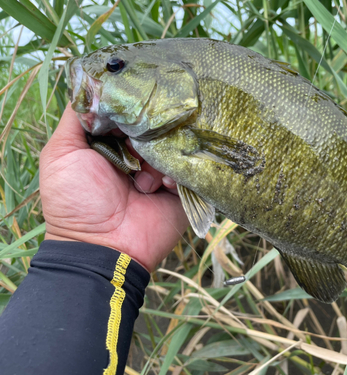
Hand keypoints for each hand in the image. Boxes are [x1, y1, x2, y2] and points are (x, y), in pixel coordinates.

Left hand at [40, 104, 188, 271]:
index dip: (129, 108)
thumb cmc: (76, 202)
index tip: (132, 104)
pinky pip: (188, 170)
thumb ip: (75, 118)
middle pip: (153, 126)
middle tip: (137, 144)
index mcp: (112, 145)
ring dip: (158, 157)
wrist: (102, 248)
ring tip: (142, 179)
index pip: (128, 113)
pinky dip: (175, 175)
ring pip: (172, 146)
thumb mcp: (61, 153)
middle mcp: (137, 155)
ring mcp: (160, 172)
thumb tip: (92, 85)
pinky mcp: (180, 190)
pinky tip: (161, 187)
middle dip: (147, 131)